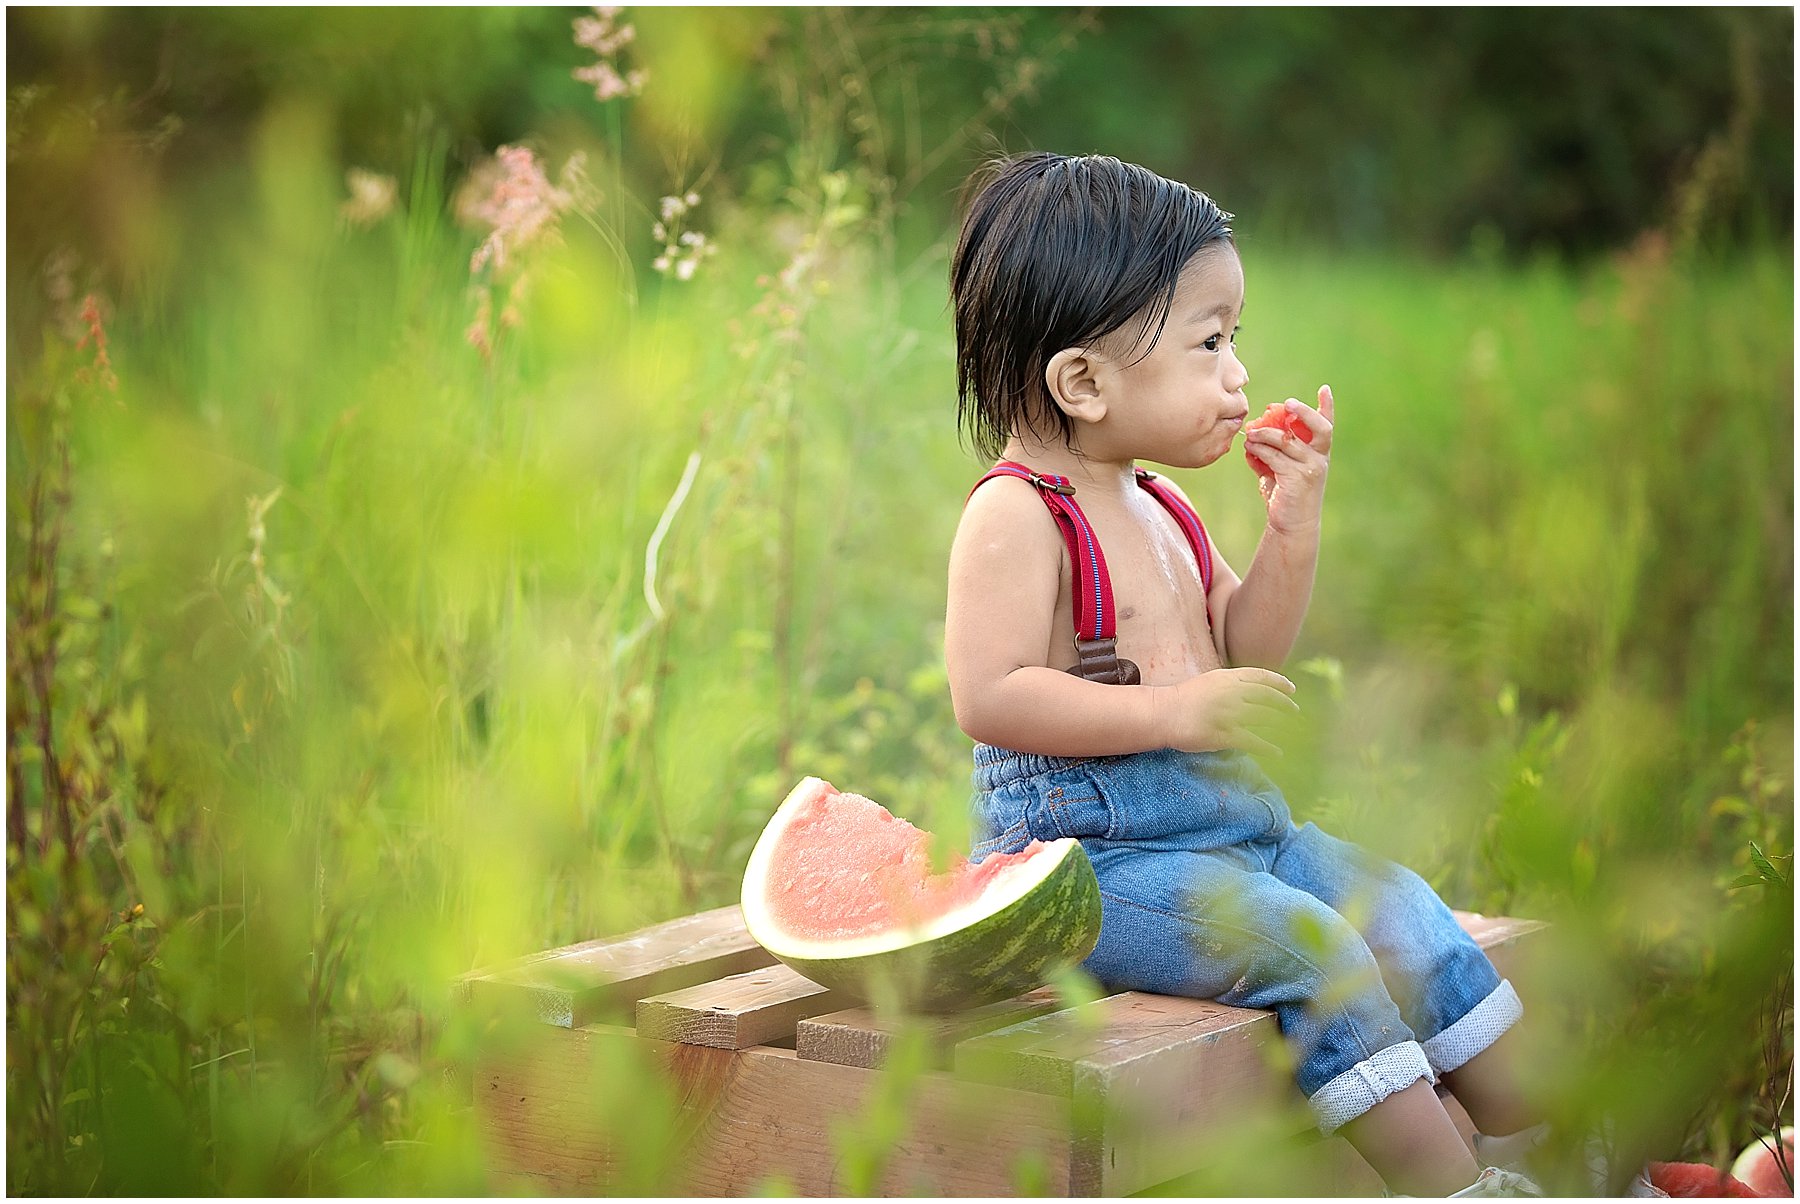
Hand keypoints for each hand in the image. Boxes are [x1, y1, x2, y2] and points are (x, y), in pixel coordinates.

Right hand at [1156, 668, 1298, 755]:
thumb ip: (1229, 684)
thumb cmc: (1183, 699)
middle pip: (1267, 697)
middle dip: (1284, 704)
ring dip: (1279, 723)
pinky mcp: (1224, 735)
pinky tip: (1277, 752)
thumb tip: (1250, 691)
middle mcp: (1232, 694)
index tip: (1291, 689)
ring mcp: (1229, 714)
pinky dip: (1268, 748)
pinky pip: (1252, 742)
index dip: (1279, 682)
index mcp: (1228, 678)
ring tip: (1289, 730)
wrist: (1164, 713)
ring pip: (1263, 718)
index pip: (1261, 677)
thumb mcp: (1208, 682)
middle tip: (1294, 710)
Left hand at [1244, 384, 1333, 534]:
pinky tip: (1250, 449)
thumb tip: (1252, 433)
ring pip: (1286, 440)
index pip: (1327, 425)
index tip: (1324, 389)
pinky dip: (1259, 450)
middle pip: (1320, 427)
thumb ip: (1273, 451)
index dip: (1327, 406)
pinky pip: (1275, 456)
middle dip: (1304, 412)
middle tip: (1286, 404)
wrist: (1291, 524)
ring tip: (1250, 433)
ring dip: (1265, 434)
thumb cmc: (1285, 494)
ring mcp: (1311, 468)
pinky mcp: (1297, 478)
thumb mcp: (1281, 469)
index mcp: (1319, 452)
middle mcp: (1320, 458)